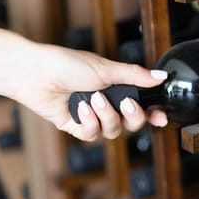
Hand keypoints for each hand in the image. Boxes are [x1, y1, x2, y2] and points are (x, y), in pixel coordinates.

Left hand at [10, 43, 167, 141]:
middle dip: (133, 116)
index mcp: (116, 87)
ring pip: (113, 130)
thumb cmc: (67, 65)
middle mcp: (106, 104)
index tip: (162, 117)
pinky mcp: (76, 127)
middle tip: (126, 103)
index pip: (141, 105)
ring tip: (94, 98)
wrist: (36, 73)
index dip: (153, 114)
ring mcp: (91, 117)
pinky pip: (92, 134)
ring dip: (106, 115)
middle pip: (131, 123)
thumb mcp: (106, 68)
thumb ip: (135, 76)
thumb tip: (161, 76)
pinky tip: (81, 108)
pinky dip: (89, 121)